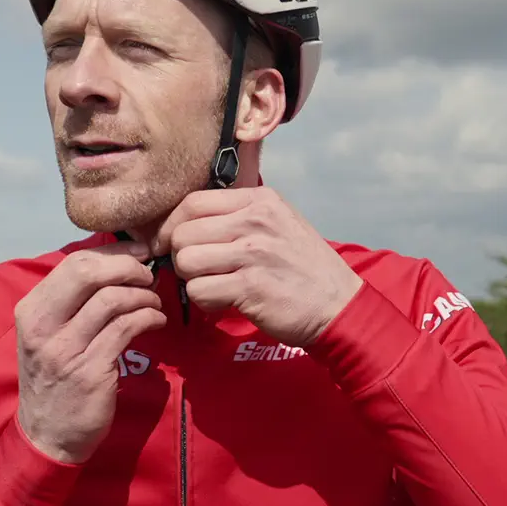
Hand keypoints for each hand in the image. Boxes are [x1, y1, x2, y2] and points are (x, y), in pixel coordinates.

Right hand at [14, 242, 166, 463]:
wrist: (47, 437)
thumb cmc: (55, 379)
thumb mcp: (48, 336)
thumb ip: (71, 302)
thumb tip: (113, 263)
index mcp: (32, 311)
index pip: (74, 263)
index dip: (113, 251)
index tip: (139, 252)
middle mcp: (42, 327)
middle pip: (88, 273)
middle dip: (127, 266)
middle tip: (149, 274)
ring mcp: (65, 350)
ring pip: (111, 299)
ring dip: (143, 294)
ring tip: (154, 301)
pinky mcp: (90, 372)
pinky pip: (126, 328)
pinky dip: (148, 316)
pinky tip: (156, 320)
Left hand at [154, 187, 362, 346]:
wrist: (338, 305)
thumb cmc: (303, 266)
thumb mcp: (279, 223)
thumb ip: (238, 216)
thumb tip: (186, 222)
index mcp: (260, 200)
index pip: (193, 201)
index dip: (171, 224)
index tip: (168, 242)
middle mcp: (256, 221)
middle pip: (184, 232)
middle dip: (181, 256)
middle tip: (197, 271)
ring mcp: (253, 253)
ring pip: (187, 261)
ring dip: (191, 279)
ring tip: (212, 285)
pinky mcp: (250, 286)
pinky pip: (200, 290)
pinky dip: (204, 301)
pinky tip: (223, 301)